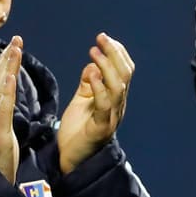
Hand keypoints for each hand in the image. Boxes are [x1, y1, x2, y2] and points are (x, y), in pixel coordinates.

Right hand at [0, 35, 21, 182]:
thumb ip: (0, 110)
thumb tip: (5, 93)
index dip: (3, 62)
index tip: (13, 46)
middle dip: (7, 58)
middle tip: (18, 40)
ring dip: (8, 68)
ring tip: (16, 50)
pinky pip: (2, 108)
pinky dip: (6, 91)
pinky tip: (10, 76)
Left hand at [58, 33, 133, 173]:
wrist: (70, 158)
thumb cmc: (77, 130)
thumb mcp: (82, 100)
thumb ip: (89, 83)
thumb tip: (92, 64)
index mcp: (116, 99)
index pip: (125, 71)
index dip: (117, 52)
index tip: (103, 38)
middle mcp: (118, 106)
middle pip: (125, 75)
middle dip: (114, 53)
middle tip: (101, 38)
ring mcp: (112, 117)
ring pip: (118, 87)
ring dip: (107, 66)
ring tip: (94, 51)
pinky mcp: (100, 128)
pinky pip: (104, 104)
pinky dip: (99, 86)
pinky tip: (91, 73)